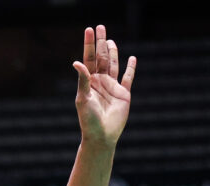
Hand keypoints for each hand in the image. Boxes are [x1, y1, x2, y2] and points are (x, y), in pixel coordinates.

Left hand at [73, 25, 136, 146]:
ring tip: (110, 40)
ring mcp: (112, 87)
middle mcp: (100, 82)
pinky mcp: (124, 94)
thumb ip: (83, 80)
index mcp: (89, 82)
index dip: (89, 44)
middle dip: (100, 42)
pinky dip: (131, 68)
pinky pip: (128, 78)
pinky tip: (132, 58)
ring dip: (112, 52)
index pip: (88, 58)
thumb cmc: (88, 120)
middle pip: (101, 58)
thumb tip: (77, 62)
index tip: (89, 29)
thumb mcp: (83, 99)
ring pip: (113, 65)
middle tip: (100, 26)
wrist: (101, 136)